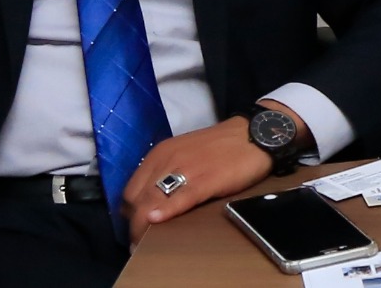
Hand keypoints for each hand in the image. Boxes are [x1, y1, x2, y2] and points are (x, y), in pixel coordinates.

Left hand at [121, 116, 274, 242]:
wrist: (252, 135)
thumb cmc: (219, 147)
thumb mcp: (183, 154)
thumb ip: (166, 173)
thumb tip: (151, 202)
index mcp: (159, 154)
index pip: (130, 191)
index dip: (129, 214)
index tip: (133, 229)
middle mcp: (165, 160)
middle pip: (136, 200)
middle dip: (133, 225)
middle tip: (138, 243)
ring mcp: (184, 170)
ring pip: (151, 202)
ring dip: (143, 228)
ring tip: (144, 246)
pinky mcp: (204, 181)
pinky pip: (178, 198)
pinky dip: (165, 212)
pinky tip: (158, 222)